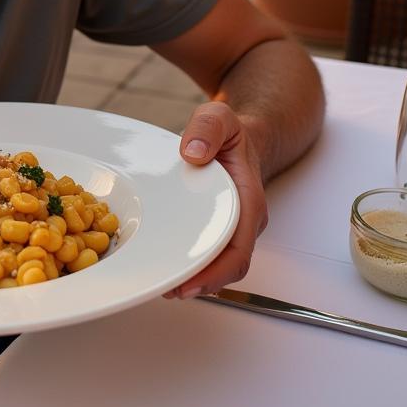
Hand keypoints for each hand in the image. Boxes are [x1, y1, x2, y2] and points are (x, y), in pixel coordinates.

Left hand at [163, 101, 267, 298]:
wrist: (239, 136)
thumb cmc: (229, 131)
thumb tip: (192, 153)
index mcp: (247, 200)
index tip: (190, 283)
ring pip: (217, 262)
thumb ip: (207, 128)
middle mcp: (243, 220)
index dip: (215, 272)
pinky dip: (189, 263)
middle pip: (228, 265)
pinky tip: (164, 265)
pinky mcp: (215, 226)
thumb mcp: (219, 117)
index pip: (238, 249)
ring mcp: (230, 226)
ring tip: (160, 285)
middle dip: (200, 283)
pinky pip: (206, 251)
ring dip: (193, 277)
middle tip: (166, 290)